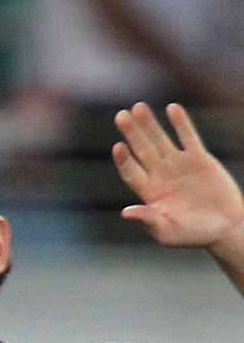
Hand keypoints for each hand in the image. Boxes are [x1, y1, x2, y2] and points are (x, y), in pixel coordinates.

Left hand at [113, 102, 243, 251]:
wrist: (225, 227)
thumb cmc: (194, 235)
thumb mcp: (168, 232)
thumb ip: (149, 219)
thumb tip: (125, 212)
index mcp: (149, 193)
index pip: (131, 172)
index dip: (124, 160)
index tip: (118, 146)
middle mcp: (160, 175)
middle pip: (141, 150)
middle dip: (132, 133)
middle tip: (120, 115)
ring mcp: (179, 165)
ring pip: (161, 140)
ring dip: (150, 124)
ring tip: (138, 107)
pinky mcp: (199, 158)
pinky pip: (188, 137)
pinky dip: (181, 123)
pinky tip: (172, 108)